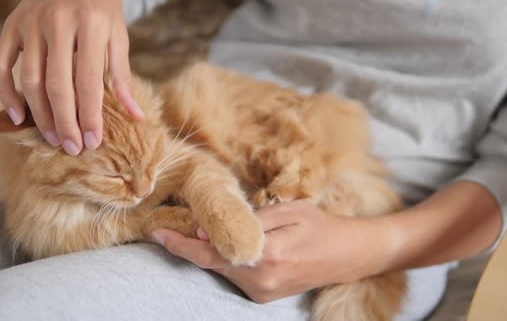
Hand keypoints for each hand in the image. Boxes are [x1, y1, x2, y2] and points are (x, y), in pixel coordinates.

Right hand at [0, 0, 143, 154]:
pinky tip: (18, 116)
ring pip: (29, 79)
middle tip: (73, 148)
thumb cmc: (102, 7)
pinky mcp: (11, 25)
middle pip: (57, 85)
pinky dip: (5, 92)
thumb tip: (136, 116)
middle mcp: (58, 24)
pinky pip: (0, 64)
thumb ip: (122, 76)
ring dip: (40, 115)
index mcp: (91, 25)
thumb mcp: (118, 35)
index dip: (91, 115)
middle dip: (65, 122)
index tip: (94, 141)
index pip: (89, 80)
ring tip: (54, 138)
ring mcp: (31, 24)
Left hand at [152, 200, 390, 302]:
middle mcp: (261, 280)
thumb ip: (248, 220)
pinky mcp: (265, 296)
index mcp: (267, 256)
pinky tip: (228, 244)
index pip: (211, 253)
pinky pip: (235, 275)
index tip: (157, 233)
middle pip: (211, 263)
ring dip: (209, 251)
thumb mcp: (287, 210)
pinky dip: (225, 259)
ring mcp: (263, 292)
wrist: (349, 255)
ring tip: (203, 230)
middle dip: (191, 245)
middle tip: (171, 226)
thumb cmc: (320, 226)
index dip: (181, 244)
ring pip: (222, 269)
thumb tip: (209, 228)